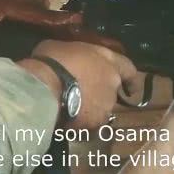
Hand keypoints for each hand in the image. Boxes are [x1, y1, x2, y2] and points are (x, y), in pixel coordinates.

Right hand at [18, 40, 138, 129]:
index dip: (129, 78)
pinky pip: (89, 125)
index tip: (129, 87)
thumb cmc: (52, 60)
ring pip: (101, 109)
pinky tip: (65, 122)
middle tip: (81, 95)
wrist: (44, 88)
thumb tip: (69, 63)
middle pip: (111, 91)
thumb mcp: (62, 48)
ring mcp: (105, 105)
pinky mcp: (95, 124)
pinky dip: (80, 124)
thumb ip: (74, 58)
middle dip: (99, 93)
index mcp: (107, 60)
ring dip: (89, 109)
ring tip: (70, 110)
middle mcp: (112, 83)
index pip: (128, 69)